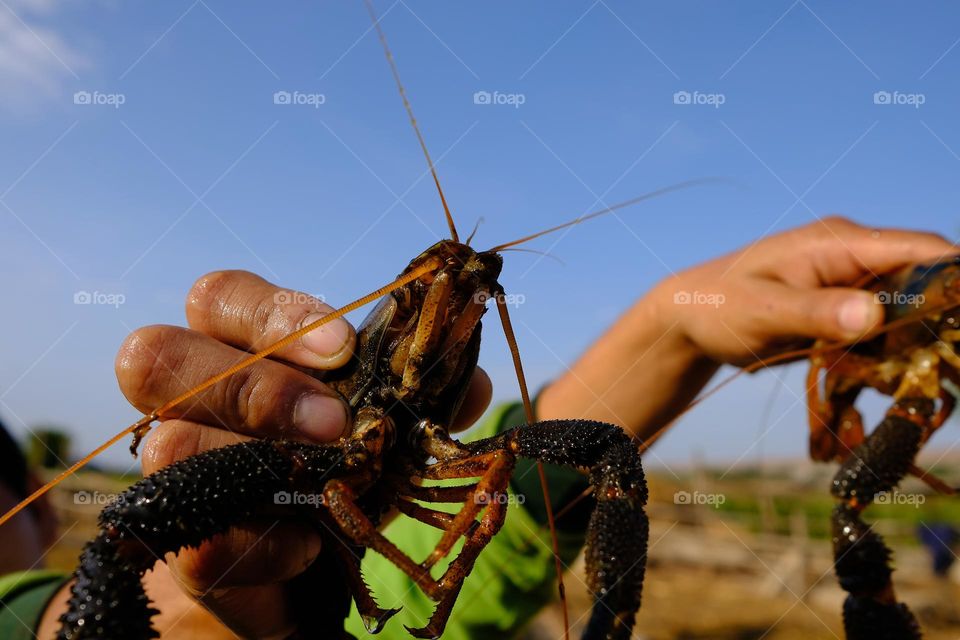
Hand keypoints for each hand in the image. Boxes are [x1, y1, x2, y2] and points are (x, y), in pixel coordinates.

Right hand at [74, 270, 489, 637]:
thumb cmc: (335, 471)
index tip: (343, 348)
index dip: (273, 313)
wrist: (295, 572)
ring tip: (331, 482)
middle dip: (255, 385)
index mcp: (234, 351)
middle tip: (331, 420)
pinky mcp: (186, 550)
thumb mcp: (380, 423)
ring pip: (167, 445)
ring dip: (261, 462)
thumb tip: (473, 383)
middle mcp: (186, 402)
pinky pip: (201, 539)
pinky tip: (310, 543)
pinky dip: (267, 541)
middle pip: (158, 356)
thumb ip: (419, 397)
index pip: (217, 297)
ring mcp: (174, 474)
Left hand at [538, 217, 954, 440]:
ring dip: (918, 343)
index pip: (922, 249)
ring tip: (912, 379)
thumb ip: (817, 313)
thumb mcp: (763, 311)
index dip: (957, 279)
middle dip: (943, 319)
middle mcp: (853, 258)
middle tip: (941, 365)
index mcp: (838, 243)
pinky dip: (891, 355)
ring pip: (910, 310)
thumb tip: (874, 315)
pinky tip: (885, 382)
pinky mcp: (843, 312)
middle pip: (926, 281)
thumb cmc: (718, 305)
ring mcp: (850, 285)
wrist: (689, 318)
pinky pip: (885, 332)